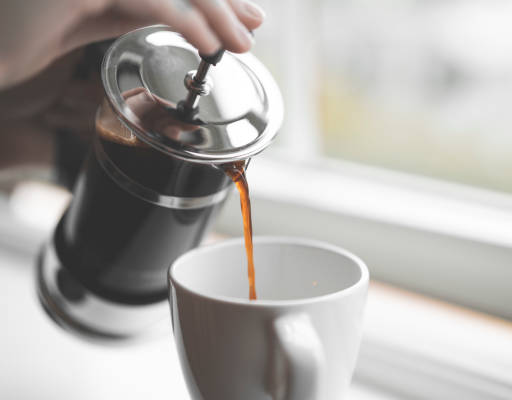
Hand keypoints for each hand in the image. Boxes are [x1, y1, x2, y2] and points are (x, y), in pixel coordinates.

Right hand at [0, 0, 264, 88]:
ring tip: (240, 44)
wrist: (0, 46)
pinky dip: (186, 21)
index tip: (246, 14)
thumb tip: (209, 19)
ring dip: (215, 12)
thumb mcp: (112, 13)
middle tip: (252, 27)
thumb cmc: (45, 27)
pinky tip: (208, 43)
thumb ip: (156, 7)